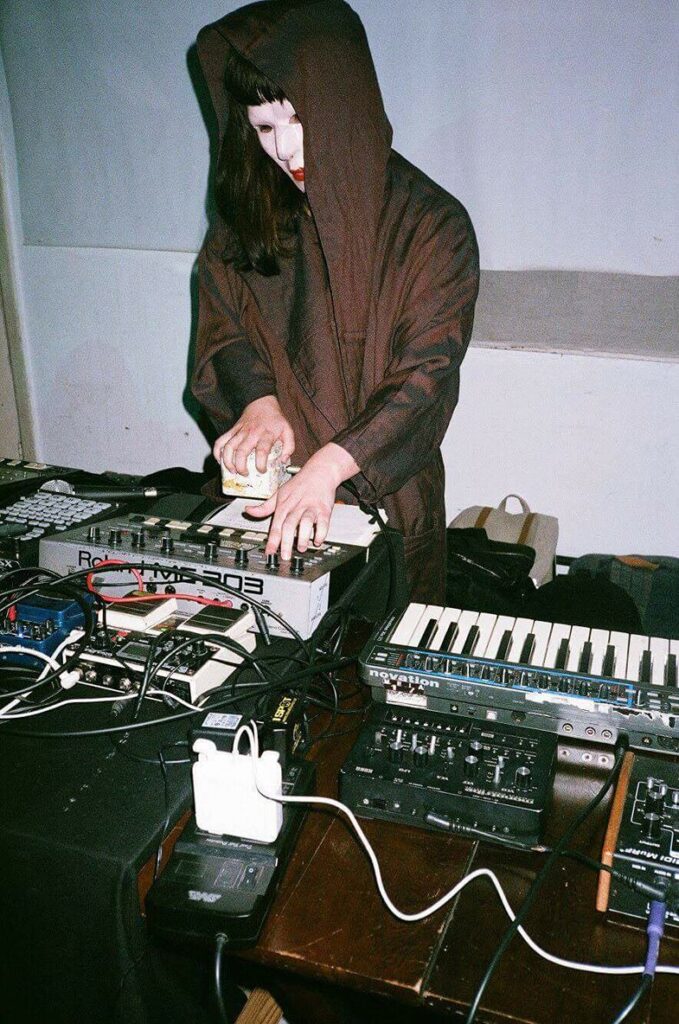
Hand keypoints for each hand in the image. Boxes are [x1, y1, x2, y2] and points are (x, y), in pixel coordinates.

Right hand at [213, 396, 294, 474]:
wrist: (262, 403)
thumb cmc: (275, 420)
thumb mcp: (288, 431)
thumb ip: (289, 447)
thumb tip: (282, 461)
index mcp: (266, 435)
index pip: (262, 451)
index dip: (261, 464)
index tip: (262, 471)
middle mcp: (251, 434)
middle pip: (242, 451)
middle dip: (241, 466)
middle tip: (245, 474)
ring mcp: (240, 432)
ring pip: (228, 447)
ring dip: (228, 461)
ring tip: (232, 471)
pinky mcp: (232, 430)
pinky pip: (220, 440)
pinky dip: (217, 451)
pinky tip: (220, 461)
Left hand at [245, 443, 359, 559]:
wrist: (320, 471)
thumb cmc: (299, 484)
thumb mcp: (279, 494)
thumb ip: (264, 507)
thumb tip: (248, 510)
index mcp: (284, 505)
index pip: (275, 525)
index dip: (272, 540)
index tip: (269, 552)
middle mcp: (296, 507)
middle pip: (289, 525)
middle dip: (286, 542)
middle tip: (285, 556)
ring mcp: (310, 507)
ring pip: (305, 523)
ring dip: (303, 537)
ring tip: (302, 548)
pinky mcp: (324, 508)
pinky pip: (323, 522)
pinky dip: (321, 532)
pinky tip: (318, 540)